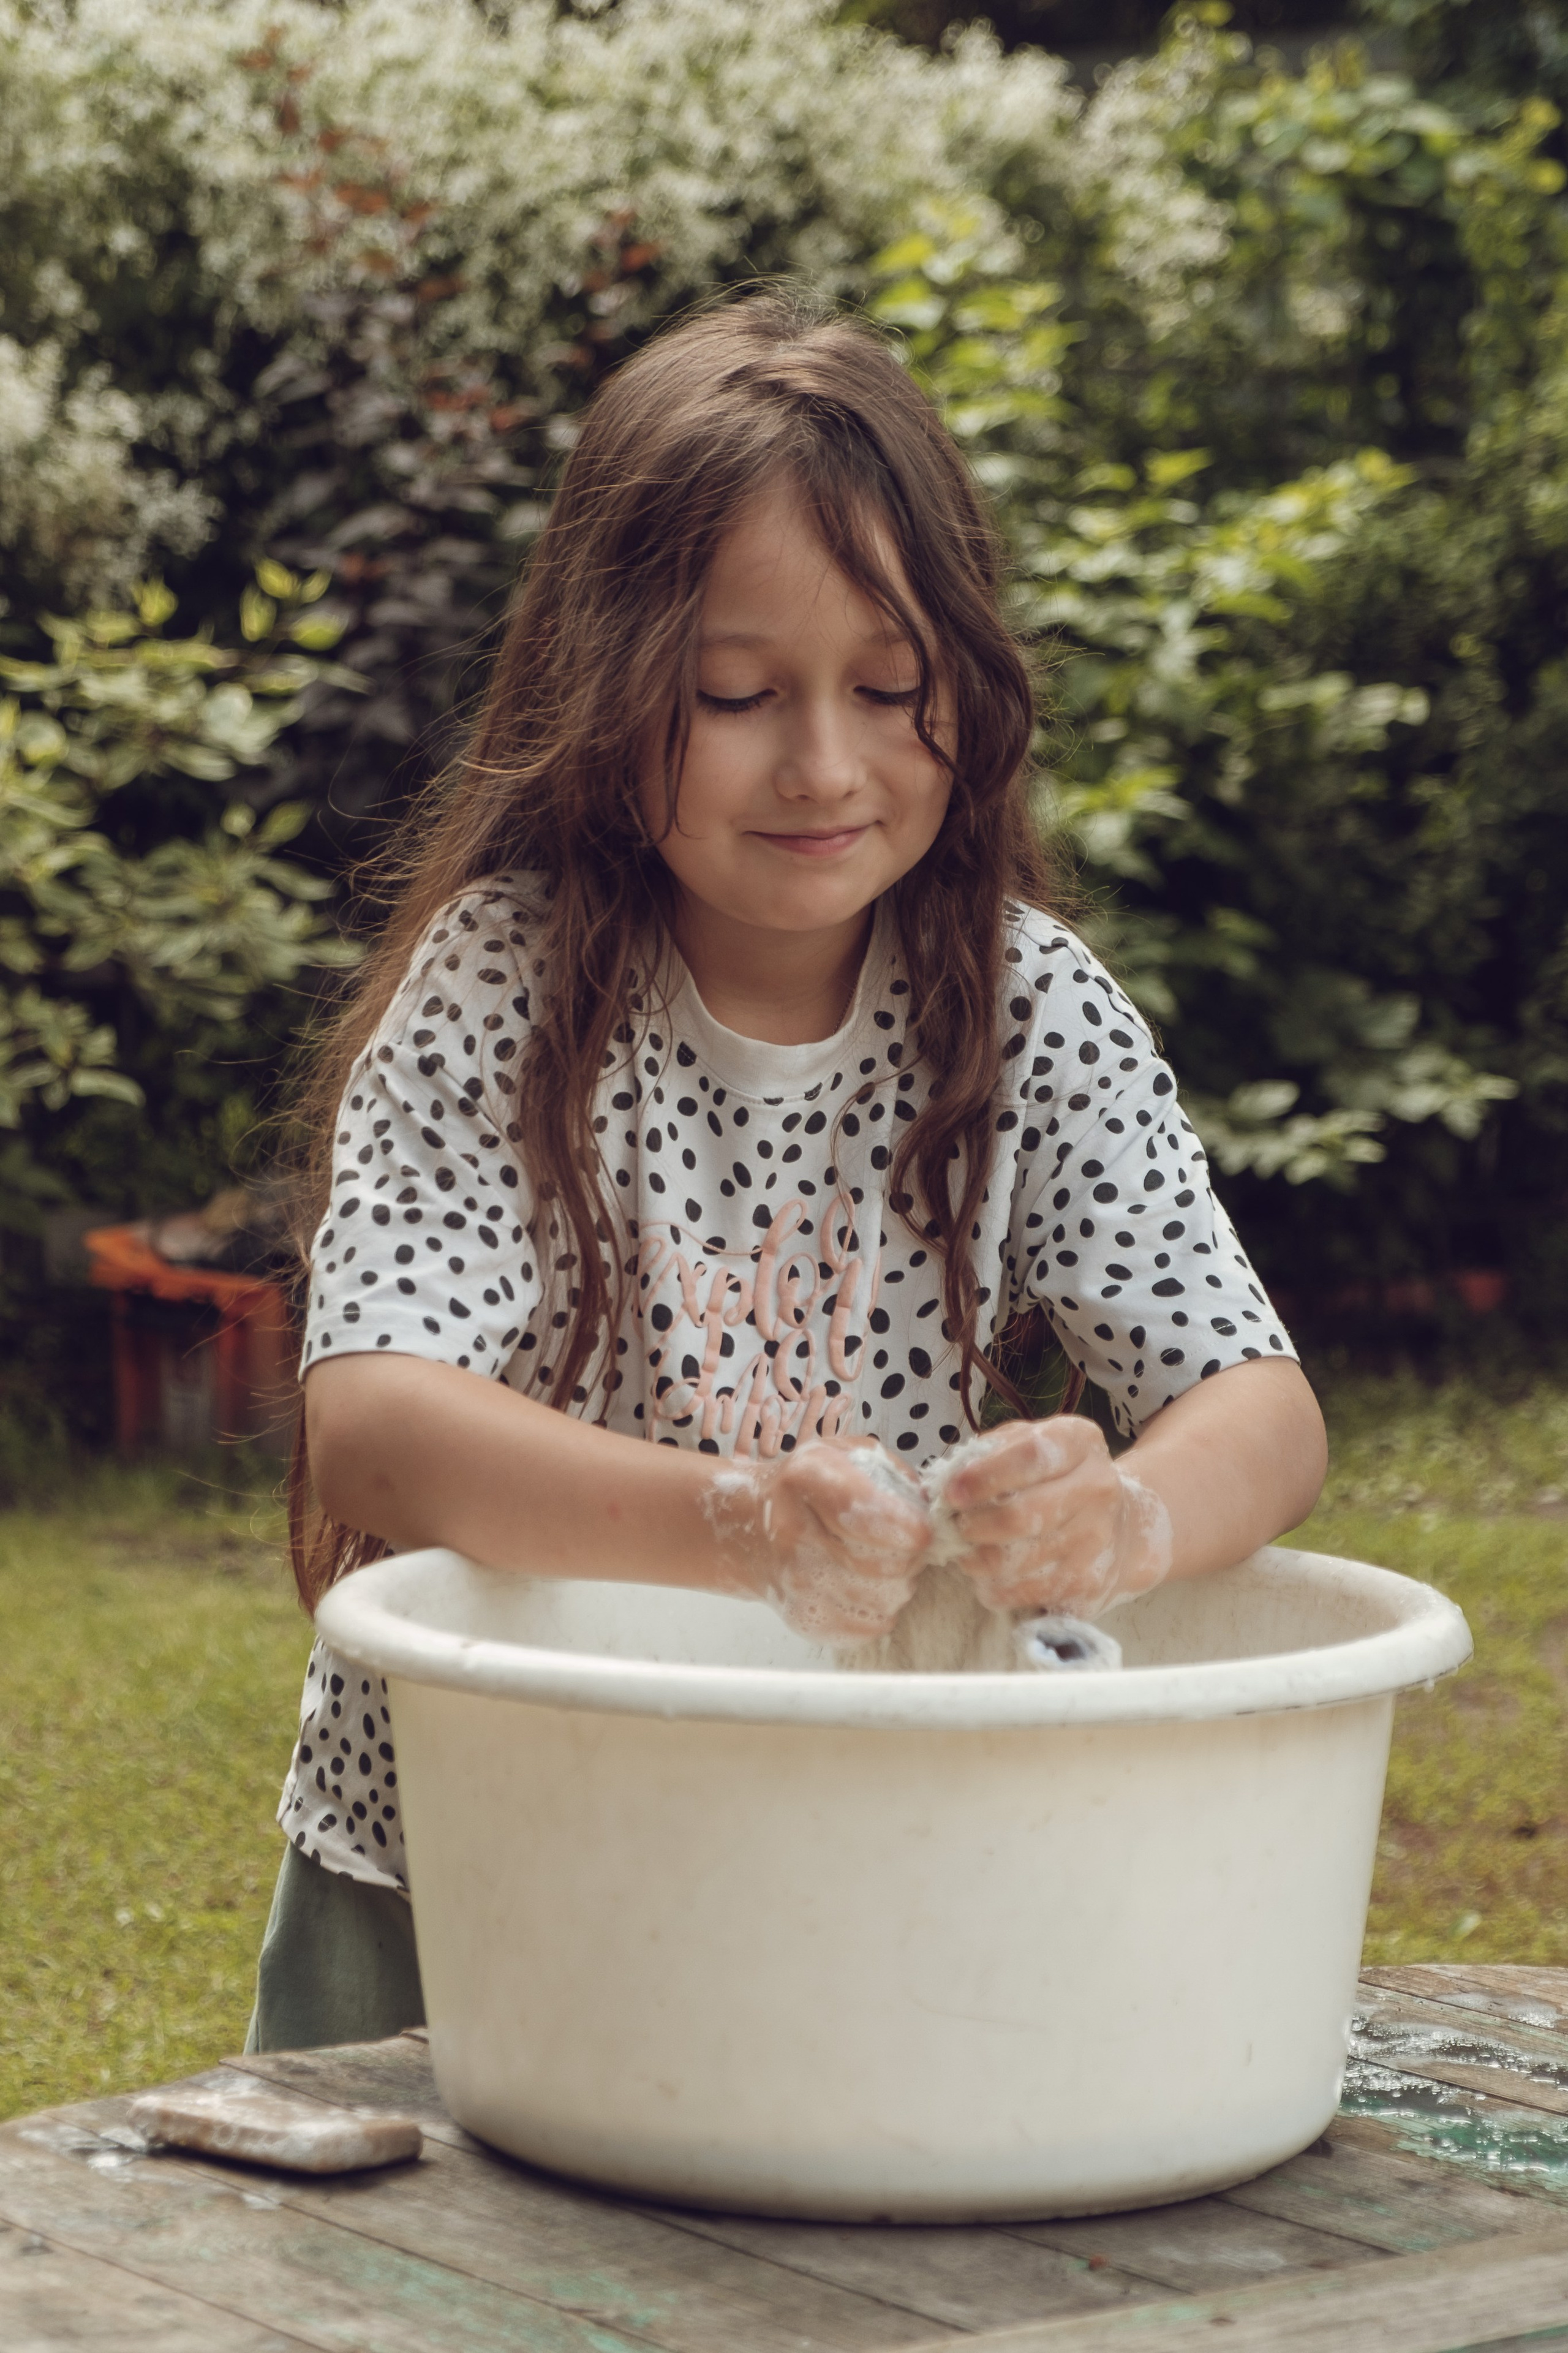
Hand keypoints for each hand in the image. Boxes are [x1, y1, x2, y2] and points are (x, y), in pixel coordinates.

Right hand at [704, 1438, 931, 1640]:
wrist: (750, 1531)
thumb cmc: (807, 1490)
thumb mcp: (844, 1454)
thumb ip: (892, 1474)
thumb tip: (932, 1513)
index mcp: (809, 1479)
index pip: (872, 1515)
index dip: (911, 1526)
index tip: (919, 1527)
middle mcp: (797, 1533)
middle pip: (892, 1564)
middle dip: (910, 1554)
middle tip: (899, 1544)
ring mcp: (797, 1582)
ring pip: (888, 1599)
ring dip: (897, 1583)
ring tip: (880, 1564)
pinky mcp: (805, 1619)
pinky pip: (872, 1625)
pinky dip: (879, 1608)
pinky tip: (863, 1586)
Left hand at [937, 1417, 1172, 1617]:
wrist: (1122, 1528)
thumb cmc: (1055, 1479)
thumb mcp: (1029, 1445)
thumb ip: (987, 1453)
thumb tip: (944, 1482)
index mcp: (1079, 1443)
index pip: (1030, 1456)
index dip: (983, 1476)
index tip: (951, 1493)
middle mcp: (1097, 1488)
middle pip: (1021, 1516)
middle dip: (974, 1526)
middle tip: (955, 1528)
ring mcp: (1097, 1539)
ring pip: (1016, 1561)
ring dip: (976, 1561)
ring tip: (966, 1553)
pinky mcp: (1089, 1583)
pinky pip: (1023, 1593)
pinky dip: (993, 1588)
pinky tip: (990, 1576)